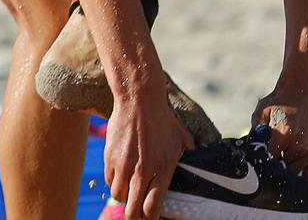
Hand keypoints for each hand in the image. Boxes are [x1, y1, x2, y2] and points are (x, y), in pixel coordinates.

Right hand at [106, 76, 192, 219]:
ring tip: (129, 193)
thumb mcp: (181, 138)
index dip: (150, 217)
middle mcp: (143, 171)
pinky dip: (115, 183)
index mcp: (163, 169)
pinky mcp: (110, 157)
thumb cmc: (163, 119)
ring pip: (119, 196)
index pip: (152, 208)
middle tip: (136, 215)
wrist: (139, 100)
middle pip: (133, 209)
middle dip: (134, 216)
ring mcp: (124, 165)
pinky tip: (121, 177)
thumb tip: (197, 159)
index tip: (150, 216)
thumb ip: (188, 154)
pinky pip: (110, 181)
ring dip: (124, 197)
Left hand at [253, 89, 307, 179]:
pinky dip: (299, 179)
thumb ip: (255, 133)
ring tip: (277, 160)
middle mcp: (300, 144)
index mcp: (284, 133)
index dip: (260, 165)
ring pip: (293, 174)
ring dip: (284, 172)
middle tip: (264, 165)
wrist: (303, 93)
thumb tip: (248, 152)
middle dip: (272, 169)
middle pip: (281, 170)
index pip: (269, 161)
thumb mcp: (261, 112)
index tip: (254, 165)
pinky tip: (290, 173)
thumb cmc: (278, 102)